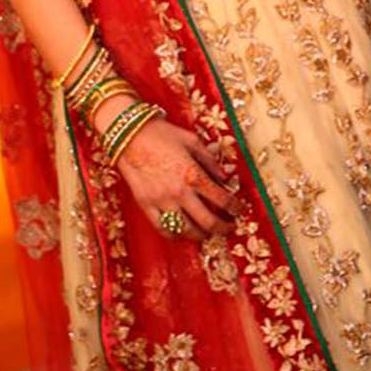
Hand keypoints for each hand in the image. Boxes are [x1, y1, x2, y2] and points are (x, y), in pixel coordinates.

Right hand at [117, 116, 240, 240]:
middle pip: (208, 222)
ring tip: (208, 233)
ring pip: (186, 231)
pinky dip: (176, 235)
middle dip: (223, 228)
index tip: (240, 211)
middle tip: (229, 228)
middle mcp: (179, 192)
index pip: (222, 199)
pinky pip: (163, 229)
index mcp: (193, 174)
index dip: (236, 208)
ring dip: (201, 235)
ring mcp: (161, 201)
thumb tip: (225, 178)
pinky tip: (183, 232)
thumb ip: (211, 161)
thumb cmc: (162, 135)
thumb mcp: (193, 141)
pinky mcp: (146, 205)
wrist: (130, 135)